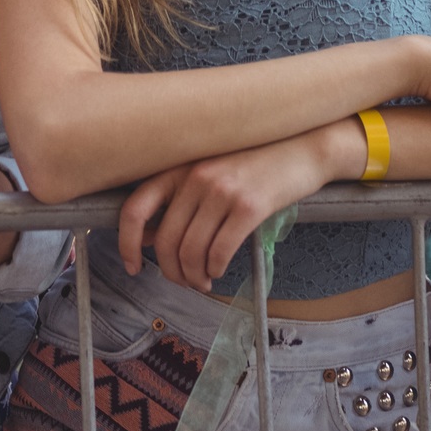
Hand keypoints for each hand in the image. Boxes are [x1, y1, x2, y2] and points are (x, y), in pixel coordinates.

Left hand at [117, 129, 337, 291]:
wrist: (303, 148)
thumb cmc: (254, 163)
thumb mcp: (209, 174)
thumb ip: (178, 200)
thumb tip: (148, 238)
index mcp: (178, 166)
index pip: (134, 208)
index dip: (127, 243)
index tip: (133, 266)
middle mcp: (194, 175)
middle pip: (165, 240)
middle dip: (171, 271)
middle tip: (185, 282)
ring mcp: (221, 189)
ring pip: (191, 251)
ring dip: (195, 275)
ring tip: (204, 281)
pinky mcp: (249, 205)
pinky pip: (220, 251)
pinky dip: (216, 269)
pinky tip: (219, 270)